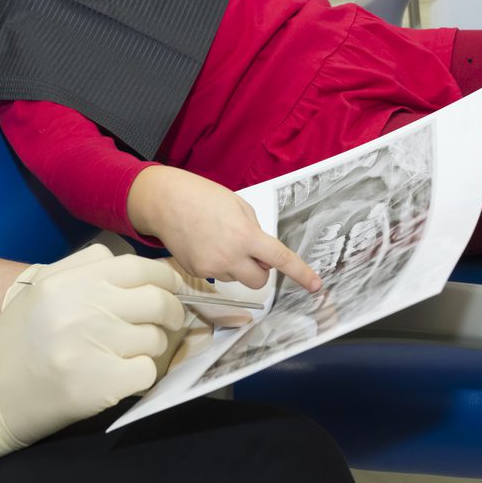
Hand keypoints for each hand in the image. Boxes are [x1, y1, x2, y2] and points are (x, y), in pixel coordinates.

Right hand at [0, 252, 185, 470]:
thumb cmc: (20, 339)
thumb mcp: (42, 288)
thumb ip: (85, 267)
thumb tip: (138, 266)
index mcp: (68, 281)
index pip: (138, 267)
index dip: (164, 277)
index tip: (170, 289)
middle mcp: (81, 309)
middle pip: (156, 301)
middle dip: (171, 312)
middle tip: (168, 322)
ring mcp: (91, 348)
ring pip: (155, 339)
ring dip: (153, 346)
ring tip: (132, 351)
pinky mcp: (99, 385)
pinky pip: (146, 372)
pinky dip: (142, 374)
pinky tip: (123, 375)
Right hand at [128, 165, 321, 292]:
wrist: (165, 202)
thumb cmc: (202, 197)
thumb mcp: (238, 205)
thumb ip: (254, 230)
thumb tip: (260, 253)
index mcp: (246, 235)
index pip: (280, 259)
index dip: (301, 273)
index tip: (316, 285)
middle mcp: (231, 256)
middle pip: (260, 280)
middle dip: (260, 269)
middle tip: (249, 249)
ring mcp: (213, 267)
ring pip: (238, 277)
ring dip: (237, 265)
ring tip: (218, 239)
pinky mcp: (197, 272)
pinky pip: (218, 275)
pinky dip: (218, 264)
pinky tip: (205, 244)